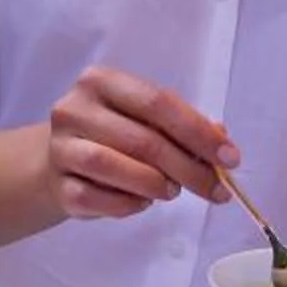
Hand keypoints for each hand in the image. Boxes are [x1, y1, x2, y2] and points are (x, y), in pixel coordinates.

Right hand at [43, 68, 236, 223]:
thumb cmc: (111, 134)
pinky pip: (97, 199)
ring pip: (113, 167)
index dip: (197, 131)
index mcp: (101, 81)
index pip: (157, 102)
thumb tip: (222, 142)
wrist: (56, 160)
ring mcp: (61, 148)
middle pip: (142, 139)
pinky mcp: (58, 185)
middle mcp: (74, 109)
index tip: (230, 158)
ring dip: (155, 184)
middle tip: (216, 189)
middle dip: (188, 168)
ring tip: (172, 191)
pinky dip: (128, 204)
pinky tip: (141, 201)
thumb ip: (182, 125)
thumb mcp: (145, 119)